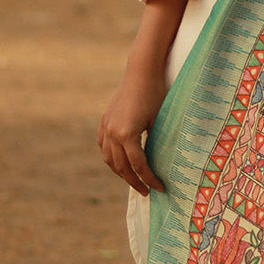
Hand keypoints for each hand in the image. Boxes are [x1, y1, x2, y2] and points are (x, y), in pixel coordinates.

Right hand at [97, 66, 167, 195]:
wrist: (142, 72)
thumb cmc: (156, 95)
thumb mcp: (159, 122)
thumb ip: (154, 145)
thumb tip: (158, 166)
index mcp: (127, 135)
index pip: (139, 166)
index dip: (149, 179)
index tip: (159, 188)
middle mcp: (112, 133)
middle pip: (122, 167)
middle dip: (135, 181)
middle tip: (147, 191)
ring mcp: (106, 126)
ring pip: (109, 158)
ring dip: (120, 172)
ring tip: (134, 180)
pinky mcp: (104, 120)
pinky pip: (103, 145)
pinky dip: (110, 157)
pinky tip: (119, 162)